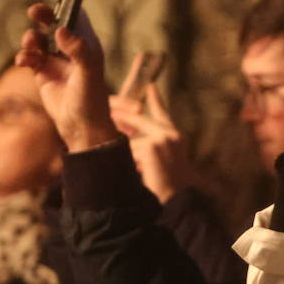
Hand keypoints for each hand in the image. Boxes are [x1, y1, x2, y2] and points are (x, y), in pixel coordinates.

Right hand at [15, 3, 117, 150]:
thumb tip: (61, 29)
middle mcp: (71, 50)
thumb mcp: (88, 73)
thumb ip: (77, 50)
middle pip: (53, 23)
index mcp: (87, 45)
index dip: (68, 3)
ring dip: (30, 39)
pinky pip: (28, 57)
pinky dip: (24, 56)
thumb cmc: (91, 99)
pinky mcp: (42, 73)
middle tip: (34, 12)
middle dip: (42, 15)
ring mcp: (55, 60)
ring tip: (31, 46)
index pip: (78, 17)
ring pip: (37, 39)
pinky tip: (24, 61)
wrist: (80, 125)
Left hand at [110, 83, 190, 201]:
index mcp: (175, 135)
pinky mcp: (151, 147)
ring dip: (123, 149)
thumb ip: (150, 145)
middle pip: (139, 118)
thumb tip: (128, 137)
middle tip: (106, 108)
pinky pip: (129, 149)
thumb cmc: (169, 184)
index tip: (150, 85)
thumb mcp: (162, 160)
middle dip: (121, 116)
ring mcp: (162, 138)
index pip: (162, 112)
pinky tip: (136, 169)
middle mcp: (170, 133)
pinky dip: (126, 160)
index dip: (156, 99)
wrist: (178, 198)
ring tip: (124, 154)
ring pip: (130, 137)